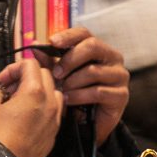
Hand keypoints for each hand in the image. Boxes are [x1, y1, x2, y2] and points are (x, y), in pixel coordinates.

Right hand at [0, 56, 63, 156]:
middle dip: (26, 77)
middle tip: (10, 88)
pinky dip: (44, 107)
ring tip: (22, 101)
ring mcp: (54, 118)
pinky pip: (54, 111)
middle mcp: (49, 102)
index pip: (29, 64)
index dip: (12, 68)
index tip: (2, 81)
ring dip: (39, 90)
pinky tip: (28, 116)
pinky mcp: (54, 132)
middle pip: (44, 74)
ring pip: (54, 92)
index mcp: (34, 92)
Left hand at [40, 25, 128, 142]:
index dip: (68, 36)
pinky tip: (68, 100)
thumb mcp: (60, 76)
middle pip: (92, 46)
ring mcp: (119, 76)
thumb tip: (35, 44)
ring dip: (72, 82)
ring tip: (61, 91)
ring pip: (93, 71)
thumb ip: (49, 61)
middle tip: (56, 74)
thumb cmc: (74, 94)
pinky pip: (98, 91)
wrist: (86, 124)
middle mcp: (112, 58)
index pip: (85, 33)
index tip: (52, 42)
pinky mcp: (121, 95)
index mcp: (98, 49)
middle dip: (70, 60)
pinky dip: (79, 96)